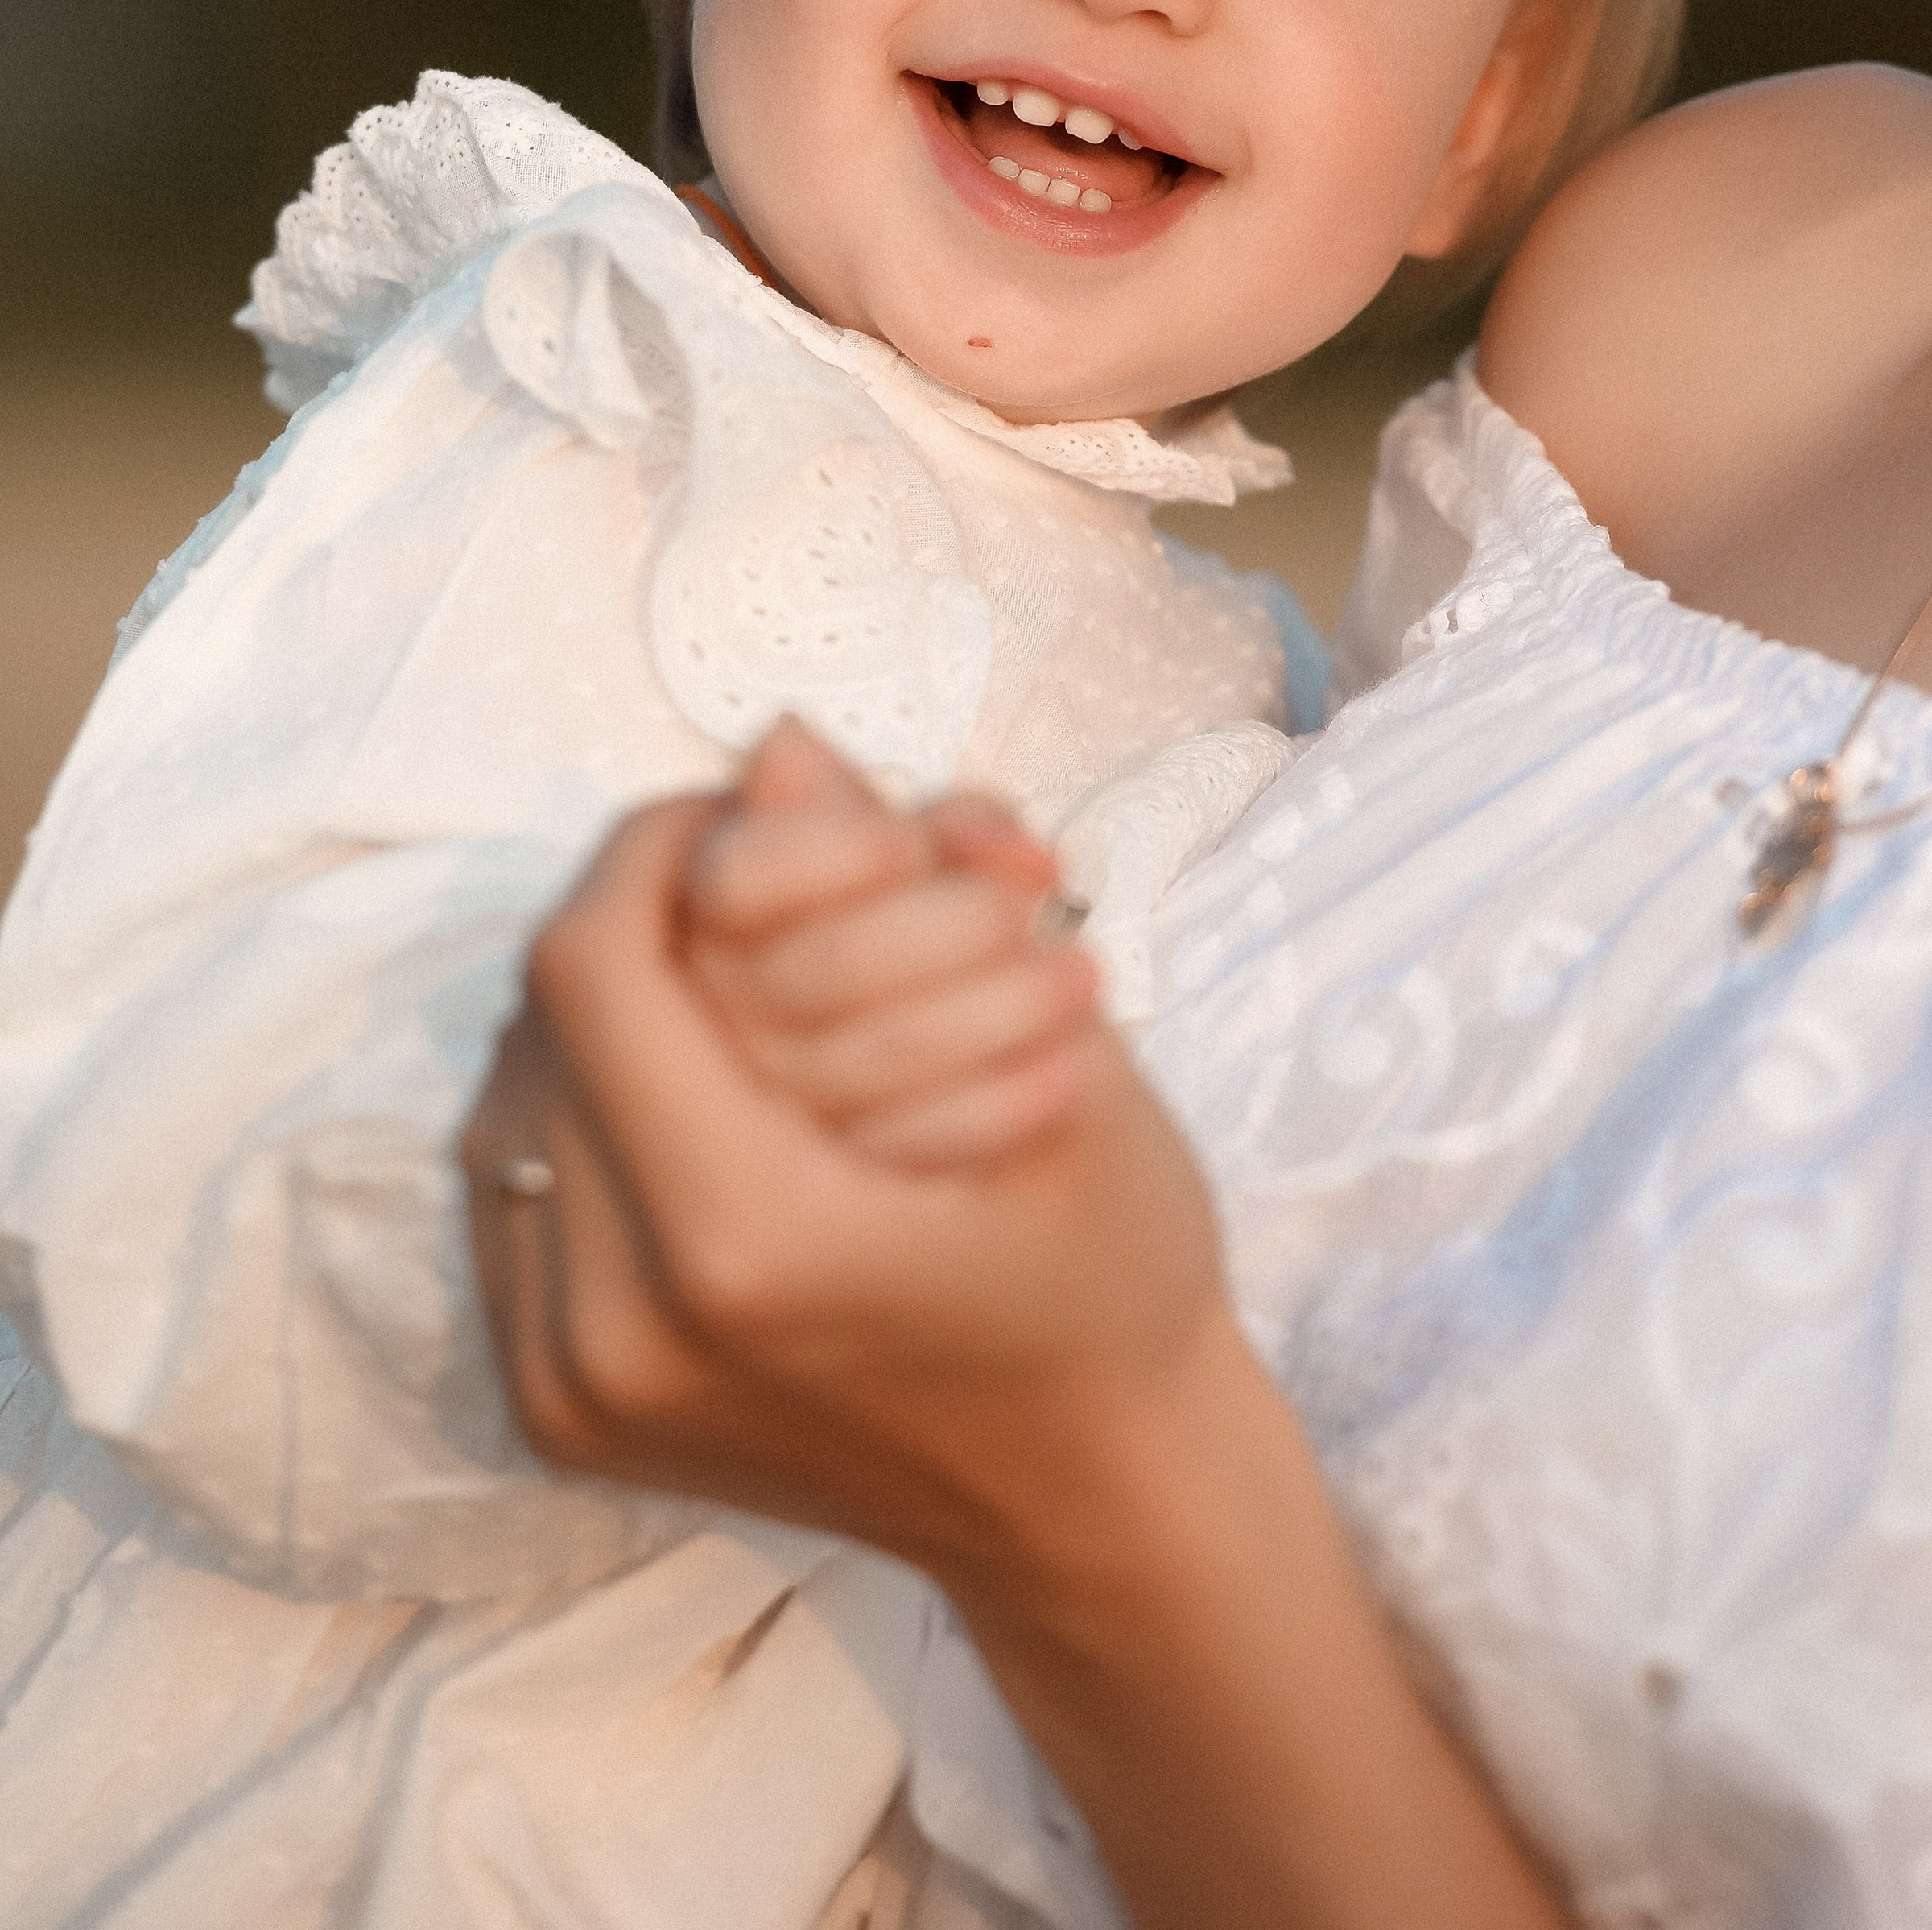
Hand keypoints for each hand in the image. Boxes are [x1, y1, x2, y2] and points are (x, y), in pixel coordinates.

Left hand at [462, 746, 1223, 1572]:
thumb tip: (772, 746)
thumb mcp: (1049, 1044)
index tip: (739, 810)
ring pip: (510, 1103)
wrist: (1093, 1500)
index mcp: (746, 1239)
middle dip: (636, 920)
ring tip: (709, 975)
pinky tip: (682, 1083)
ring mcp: (576, 1388)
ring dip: (601, 1012)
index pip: (596, 963)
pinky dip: (585, 1110)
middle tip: (735, 881)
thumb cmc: (1106, 1268)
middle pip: (541, 1026)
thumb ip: (885, 889)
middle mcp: (621, 1330)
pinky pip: (516, 1194)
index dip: (653, 846)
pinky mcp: (559, 1414)